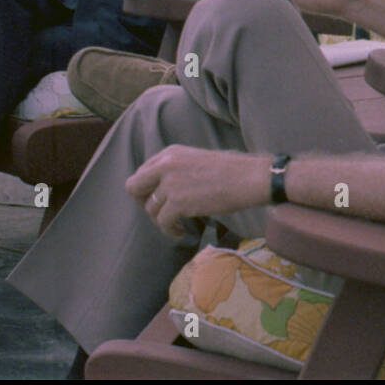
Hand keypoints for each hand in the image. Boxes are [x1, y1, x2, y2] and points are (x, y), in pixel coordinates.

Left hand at [126, 145, 267, 238]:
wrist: (250, 178)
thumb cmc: (232, 170)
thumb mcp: (197, 160)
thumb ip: (176, 170)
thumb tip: (162, 189)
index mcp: (170, 153)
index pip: (142, 172)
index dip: (147, 189)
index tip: (160, 200)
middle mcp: (165, 165)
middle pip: (134, 188)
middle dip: (144, 203)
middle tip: (160, 213)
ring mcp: (170, 183)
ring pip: (150, 209)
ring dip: (161, 220)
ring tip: (177, 224)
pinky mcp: (178, 202)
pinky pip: (162, 222)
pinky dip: (170, 230)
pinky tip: (180, 231)